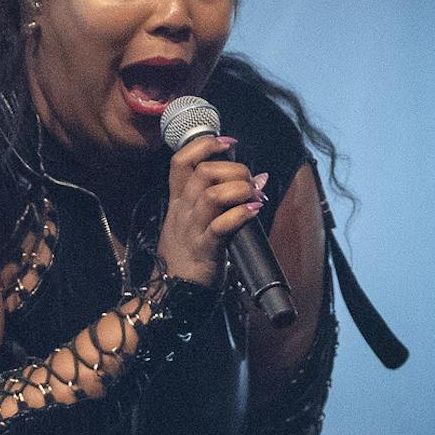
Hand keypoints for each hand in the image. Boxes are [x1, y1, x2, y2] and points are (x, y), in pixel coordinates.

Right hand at [157, 133, 264, 287]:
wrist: (175, 293)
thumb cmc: (192, 254)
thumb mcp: (198, 221)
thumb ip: (225, 198)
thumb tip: (259, 178)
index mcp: (178, 201)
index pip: (181, 161)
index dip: (205, 145)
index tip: (228, 142)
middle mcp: (182, 211)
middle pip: (203, 172)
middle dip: (233, 169)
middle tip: (251, 181)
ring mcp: (192, 230)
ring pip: (211, 194)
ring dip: (239, 189)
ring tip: (254, 196)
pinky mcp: (205, 250)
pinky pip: (221, 226)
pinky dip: (242, 214)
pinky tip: (254, 211)